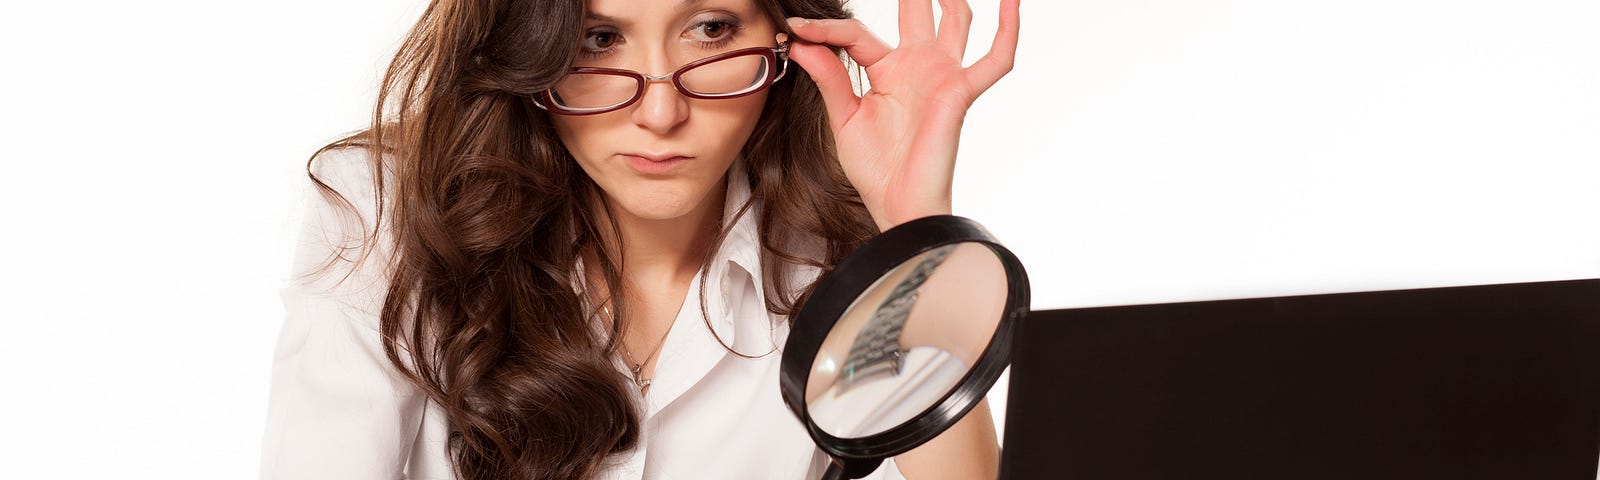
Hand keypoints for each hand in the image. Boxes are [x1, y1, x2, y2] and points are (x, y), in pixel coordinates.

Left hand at [785, 0, 1020, 230]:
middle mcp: (917, 65)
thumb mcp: (843, 117)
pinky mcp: (961, 91)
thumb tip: (801, 42)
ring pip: (956, 21)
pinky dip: (1008, 30)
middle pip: (916, 11)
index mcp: (886, 70)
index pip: (855, 35)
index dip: (825, 30)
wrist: (897, 203)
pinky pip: (995, 60)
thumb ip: (829, 77)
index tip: (795, 27)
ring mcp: (942, 75)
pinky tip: (1011, 2)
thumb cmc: (875, 168)